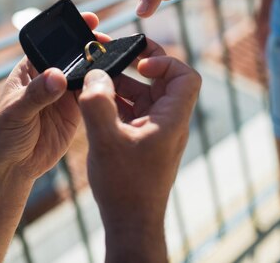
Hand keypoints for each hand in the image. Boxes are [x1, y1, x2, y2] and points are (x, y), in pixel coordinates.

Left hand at [0, 12, 110, 180]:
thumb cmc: (2, 135)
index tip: (88, 20)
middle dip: (90, 46)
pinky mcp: (74, 112)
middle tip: (108, 40)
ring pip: (85, 75)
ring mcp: (63, 95)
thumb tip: (57, 76)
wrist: (12, 167)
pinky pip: (92, 95)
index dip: (69, 31)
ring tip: (117, 58)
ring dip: (99, 67)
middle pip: (73, 56)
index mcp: (30, 70)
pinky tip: (116, 83)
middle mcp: (48, 78)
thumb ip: (36, 94)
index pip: (51, 44)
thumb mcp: (15, 112)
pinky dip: (103, 89)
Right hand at [77, 39, 200, 261]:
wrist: (130, 222)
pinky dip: (116, 103)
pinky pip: (133, 111)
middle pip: (162, 81)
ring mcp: (156, 132)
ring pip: (145, 96)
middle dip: (136, 67)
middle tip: (112, 58)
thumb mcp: (105, 140)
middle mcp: (168, 122)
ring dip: (122, 85)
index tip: (139, 66)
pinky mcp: (142, 141)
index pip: (186, 77)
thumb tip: (95, 75)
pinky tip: (93, 103)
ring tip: (95, 81)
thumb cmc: (125, 186)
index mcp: (171, 119)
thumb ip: (98, 103)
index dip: (165, 62)